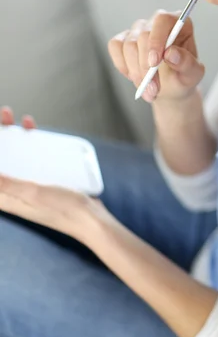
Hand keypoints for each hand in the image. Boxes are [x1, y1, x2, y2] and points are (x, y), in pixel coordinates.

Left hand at [0, 106, 110, 244]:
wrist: (90, 219)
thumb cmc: (63, 210)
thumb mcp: (34, 194)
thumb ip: (9, 186)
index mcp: (7, 198)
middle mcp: (15, 192)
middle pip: (2, 160)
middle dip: (2, 137)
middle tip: (6, 116)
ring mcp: (29, 185)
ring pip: (16, 157)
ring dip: (15, 138)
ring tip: (20, 120)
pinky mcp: (43, 181)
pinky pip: (32, 159)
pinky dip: (31, 145)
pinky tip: (36, 134)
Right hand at [108, 10, 204, 102]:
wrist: (170, 88)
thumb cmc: (183, 77)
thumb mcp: (193, 75)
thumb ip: (187, 63)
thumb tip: (171, 53)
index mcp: (178, 23)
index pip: (162, 20)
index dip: (156, 40)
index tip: (154, 63)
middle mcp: (157, 23)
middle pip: (143, 35)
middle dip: (145, 66)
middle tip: (153, 88)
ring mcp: (139, 30)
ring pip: (128, 45)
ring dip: (136, 72)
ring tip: (149, 90)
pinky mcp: (123, 39)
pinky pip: (116, 48)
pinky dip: (123, 66)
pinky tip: (136, 77)